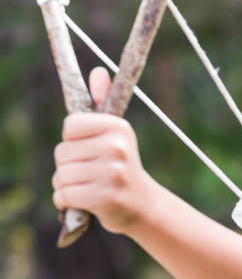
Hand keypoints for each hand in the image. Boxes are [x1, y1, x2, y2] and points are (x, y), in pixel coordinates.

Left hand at [52, 67, 153, 234]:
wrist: (142, 206)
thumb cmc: (120, 167)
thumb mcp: (115, 135)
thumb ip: (102, 103)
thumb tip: (99, 72)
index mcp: (118, 127)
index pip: (70, 125)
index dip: (72, 140)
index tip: (88, 149)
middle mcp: (117, 147)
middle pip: (62, 152)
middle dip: (67, 166)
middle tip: (89, 174)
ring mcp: (113, 173)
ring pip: (61, 175)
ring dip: (65, 185)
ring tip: (86, 188)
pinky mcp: (105, 197)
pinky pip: (64, 194)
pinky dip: (64, 201)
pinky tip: (81, 202)